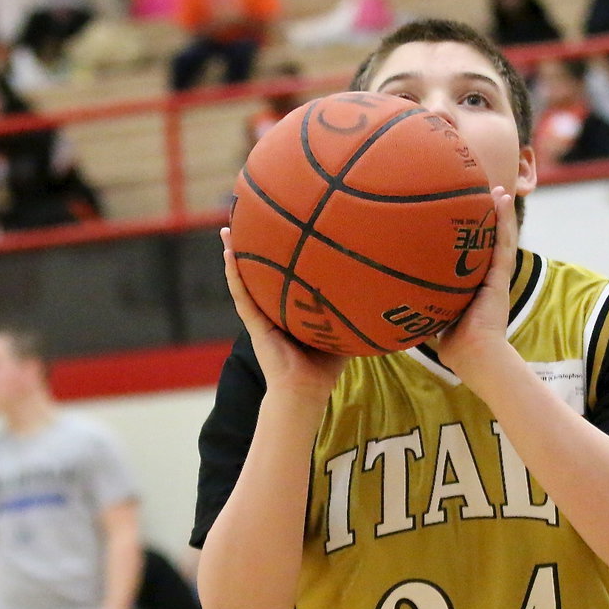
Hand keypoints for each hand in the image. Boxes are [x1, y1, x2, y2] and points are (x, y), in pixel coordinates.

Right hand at [221, 227, 346, 398]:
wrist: (306, 390)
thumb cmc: (325, 366)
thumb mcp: (343, 330)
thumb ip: (355, 311)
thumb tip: (382, 291)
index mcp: (290, 308)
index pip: (284, 275)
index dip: (280, 253)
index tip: (282, 227)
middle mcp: (272, 308)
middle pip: (261, 271)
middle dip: (254, 247)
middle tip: (249, 218)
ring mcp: (260, 315)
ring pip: (244, 278)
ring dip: (234, 254)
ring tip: (226, 229)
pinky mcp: (255, 323)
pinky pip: (242, 295)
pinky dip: (234, 274)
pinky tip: (228, 253)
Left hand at [435, 187, 515, 383]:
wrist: (473, 354)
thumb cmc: (452, 343)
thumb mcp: (431, 315)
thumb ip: (418, 302)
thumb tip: (386, 296)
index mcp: (473, 285)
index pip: (472, 254)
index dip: (470, 235)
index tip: (460, 215)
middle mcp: (486, 278)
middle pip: (488, 241)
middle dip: (486, 218)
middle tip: (482, 194)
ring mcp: (496, 276)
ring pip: (501, 238)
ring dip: (500, 213)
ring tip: (498, 190)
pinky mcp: (502, 277)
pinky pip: (504, 243)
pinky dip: (505, 221)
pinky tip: (502, 201)